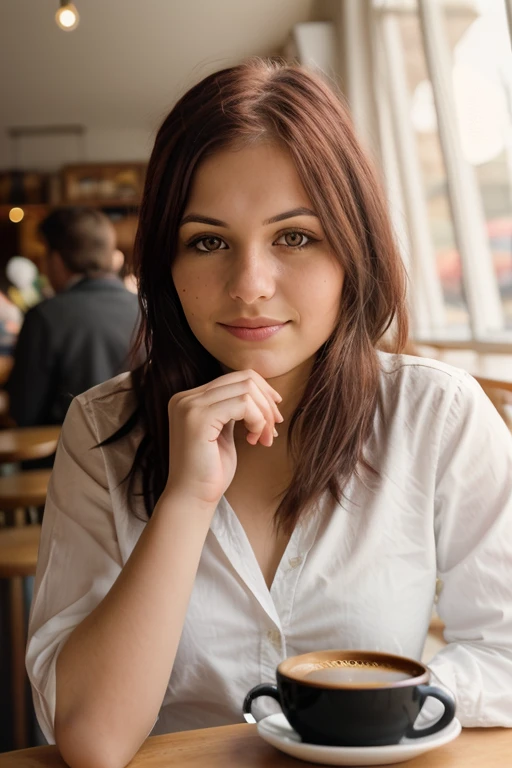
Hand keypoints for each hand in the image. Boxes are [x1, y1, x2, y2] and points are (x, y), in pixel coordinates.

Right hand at [165, 370, 282, 506]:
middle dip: (267, 402)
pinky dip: (257, 420)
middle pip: (243, 378)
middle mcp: (186, 397)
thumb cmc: (210, 471)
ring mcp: (189, 405)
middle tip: (274, 429)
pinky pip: (243, 404)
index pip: (235, 377)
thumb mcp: (223, 432)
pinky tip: (255, 440)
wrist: (192, 499)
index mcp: (190, 398)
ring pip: (246, 389)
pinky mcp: (198, 418)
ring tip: (264, 438)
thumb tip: (260, 392)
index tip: (274, 416)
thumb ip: (232, 410)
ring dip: (264, 415)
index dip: (262, 392)